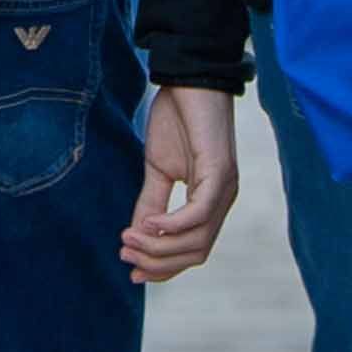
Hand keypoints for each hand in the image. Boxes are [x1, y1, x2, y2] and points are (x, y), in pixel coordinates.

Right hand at [121, 88, 241, 286]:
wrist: (189, 79)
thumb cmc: (176, 119)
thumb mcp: (157, 168)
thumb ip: (150, 202)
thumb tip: (136, 235)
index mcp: (211, 202)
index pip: (193, 251)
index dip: (164, 267)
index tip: (133, 271)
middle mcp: (223, 201)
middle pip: (196, 253)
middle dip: (158, 261)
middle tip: (125, 254)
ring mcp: (225, 188)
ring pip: (197, 240)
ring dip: (160, 246)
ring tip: (129, 239)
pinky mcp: (220, 172)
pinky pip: (198, 213)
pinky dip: (172, 224)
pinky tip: (149, 222)